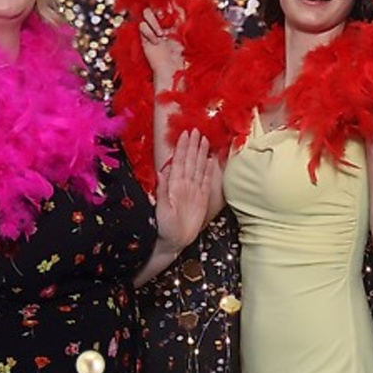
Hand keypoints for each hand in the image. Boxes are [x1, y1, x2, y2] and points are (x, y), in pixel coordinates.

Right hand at [138, 8, 184, 92]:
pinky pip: (142, 26)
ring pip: (146, 12)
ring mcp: (151, 29)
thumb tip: (180, 4)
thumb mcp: (183, 32)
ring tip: (161, 34)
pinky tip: (156, 41)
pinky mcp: (143, 37)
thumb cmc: (179, 52)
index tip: (172, 3)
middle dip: (158, 9)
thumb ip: (181, 18)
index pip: (165, 4)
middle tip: (163, 17)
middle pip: (154, 5)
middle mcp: (160, 23)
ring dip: (154, 22)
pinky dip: (149, 32)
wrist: (170, 68)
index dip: (167, 2)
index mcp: (171, 20)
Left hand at [153, 128, 216, 252]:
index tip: (185, 134)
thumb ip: (162, 191)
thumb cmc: (164, 227)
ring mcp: (193, 190)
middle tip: (196, 130)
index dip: (182, 148)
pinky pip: (206, 181)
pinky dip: (209, 170)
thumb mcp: (161, 209)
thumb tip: (161, 172)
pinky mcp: (201, 198)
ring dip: (201, 154)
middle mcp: (185, 185)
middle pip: (190, 161)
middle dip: (192, 146)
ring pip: (198, 168)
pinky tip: (211, 160)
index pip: (179, 162)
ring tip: (204, 140)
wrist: (174, 242)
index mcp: (175, 185)